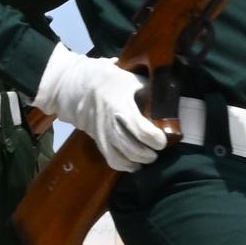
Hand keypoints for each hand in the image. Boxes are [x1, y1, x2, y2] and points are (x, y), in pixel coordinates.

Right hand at [33, 44, 170, 171]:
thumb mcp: (131, 79)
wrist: (77, 87)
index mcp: (120, 106)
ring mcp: (102, 134)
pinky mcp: (98, 141)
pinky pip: (111, 160)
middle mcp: (110, 124)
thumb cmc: (109, 80)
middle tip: (158, 149)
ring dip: (138, 162)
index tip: (162, 139)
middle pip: (132, 149)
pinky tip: (135, 164)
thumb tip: (168, 100)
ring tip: (148, 157)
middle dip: (148, 154)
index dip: (155, 139)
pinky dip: (125, 166)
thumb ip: (149, 90)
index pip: (141, 130)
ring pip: (121, 158)